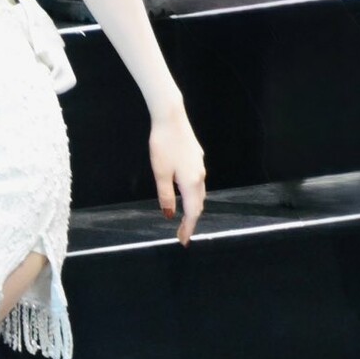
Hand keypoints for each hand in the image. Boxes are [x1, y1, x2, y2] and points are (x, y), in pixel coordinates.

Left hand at [149, 104, 205, 245]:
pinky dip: (192, 194)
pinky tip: (185, 194)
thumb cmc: (163, 144)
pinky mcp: (196, 157)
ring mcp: (199, 165)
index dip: (188, 228)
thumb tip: (169, 215)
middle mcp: (200, 176)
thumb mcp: (160, 173)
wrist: (171, 117)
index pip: (192, 212)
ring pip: (199, 193)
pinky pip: (197, 182)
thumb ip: (165, 195)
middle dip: (191, 221)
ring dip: (193, 208)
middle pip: (198, 204)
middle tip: (182, 234)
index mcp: (191, 182)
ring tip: (184, 219)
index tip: (183, 241)